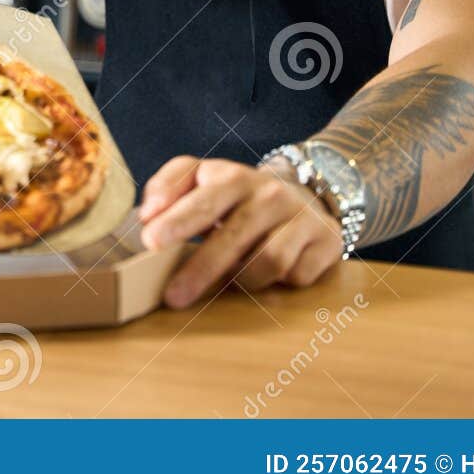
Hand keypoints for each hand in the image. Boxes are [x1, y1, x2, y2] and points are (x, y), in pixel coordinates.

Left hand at [137, 156, 342, 307]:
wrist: (303, 195)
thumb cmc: (237, 196)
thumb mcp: (202, 178)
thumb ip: (169, 187)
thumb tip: (146, 214)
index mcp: (233, 177)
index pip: (204, 199)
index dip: (177, 220)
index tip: (151, 241)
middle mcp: (270, 194)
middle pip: (233, 237)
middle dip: (200, 269)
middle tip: (173, 296)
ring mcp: (301, 217)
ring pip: (268, 263)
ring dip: (242, 281)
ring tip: (228, 283)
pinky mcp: (327, 241)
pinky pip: (296, 276)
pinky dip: (278, 284)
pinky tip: (271, 276)